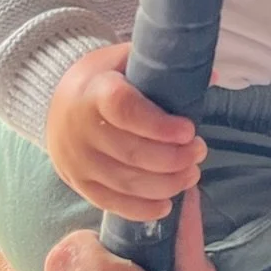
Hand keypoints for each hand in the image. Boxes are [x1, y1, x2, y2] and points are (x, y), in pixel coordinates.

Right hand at [46, 42, 206, 216]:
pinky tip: (167, 204)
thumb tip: (211, 79)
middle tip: (199, 152)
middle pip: (131, 153)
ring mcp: (77, 160)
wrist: (58, 105)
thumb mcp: (126, 61)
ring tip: (191, 175)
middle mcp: (80, 128)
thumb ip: (164, 66)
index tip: (189, 130)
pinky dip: (142, 209)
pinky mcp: (78, 184)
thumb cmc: (103, 80)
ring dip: (166, 184)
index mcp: (95, 91)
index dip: (159, 125)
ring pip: (126, 182)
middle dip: (174, 158)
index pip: (125, 110)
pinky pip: (111, 203)